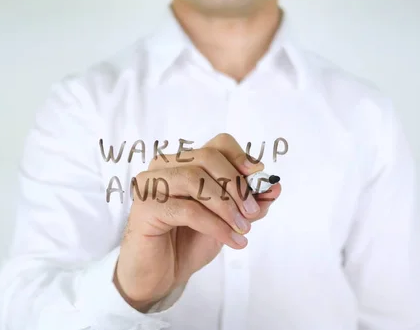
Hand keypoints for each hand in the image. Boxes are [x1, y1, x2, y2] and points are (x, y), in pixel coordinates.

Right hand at [114, 133, 281, 310]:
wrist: (161, 275)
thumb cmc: (190, 242)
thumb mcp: (228, 220)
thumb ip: (250, 203)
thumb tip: (274, 187)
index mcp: (185, 162)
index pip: (217, 145)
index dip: (241, 158)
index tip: (259, 179)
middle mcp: (165, 166)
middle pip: (207, 157)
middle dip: (236, 185)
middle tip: (252, 212)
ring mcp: (151, 184)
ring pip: (195, 179)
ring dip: (226, 206)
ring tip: (242, 229)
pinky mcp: (145, 207)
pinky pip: (187, 209)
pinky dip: (215, 225)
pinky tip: (231, 240)